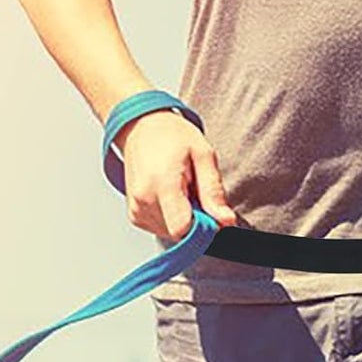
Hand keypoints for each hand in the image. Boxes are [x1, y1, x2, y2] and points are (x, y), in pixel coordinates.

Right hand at [117, 110, 237, 239]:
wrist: (142, 127)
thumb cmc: (172, 136)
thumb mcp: (203, 154)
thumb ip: (213, 191)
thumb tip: (226, 222)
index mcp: (161, 184)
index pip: (183, 229)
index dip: (202, 228)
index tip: (210, 212)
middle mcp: (144, 201)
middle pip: (179, 233)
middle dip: (195, 220)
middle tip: (195, 192)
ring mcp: (136, 210)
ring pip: (171, 234)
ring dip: (183, 218)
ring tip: (182, 191)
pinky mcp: (135, 216)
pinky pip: (161, 229)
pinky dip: (171, 218)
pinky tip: (171, 196)